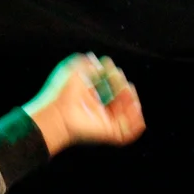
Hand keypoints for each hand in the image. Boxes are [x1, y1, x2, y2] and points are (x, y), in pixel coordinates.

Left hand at [23, 53, 145, 155]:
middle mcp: (97, 112)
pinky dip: (136, 121)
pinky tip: (134, 107)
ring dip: (133, 103)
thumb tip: (98, 61)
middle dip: (127, 90)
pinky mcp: (108, 133)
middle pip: (122, 102)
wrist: (58, 111)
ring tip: (129, 91)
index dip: (116, 79)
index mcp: (90, 99)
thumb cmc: (60, 94)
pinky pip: (129, 132)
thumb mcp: (72, 71)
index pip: (110, 90)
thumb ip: (85, 63)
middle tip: (123, 81)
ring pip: (128, 116)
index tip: (113, 69)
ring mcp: (103, 123)